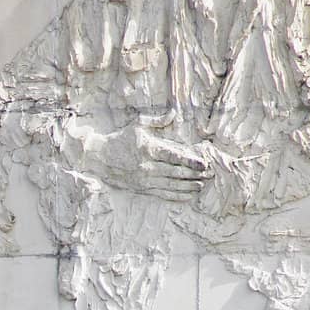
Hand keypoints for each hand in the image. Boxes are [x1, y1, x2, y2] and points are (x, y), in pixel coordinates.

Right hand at [72, 122, 208, 201]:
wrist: (99, 158)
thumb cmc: (120, 139)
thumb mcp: (137, 125)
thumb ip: (158, 121)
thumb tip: (174, 114)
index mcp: (149, 149)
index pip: (174, 157)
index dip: (190, 161)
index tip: (204, 163)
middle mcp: (147, 166)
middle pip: (176, 172)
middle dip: (194, 174)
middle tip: (209, 175)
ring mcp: (144, 179)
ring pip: (171, 185)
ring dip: (188, 186)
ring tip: (201, 185)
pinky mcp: (141, 188)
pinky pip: (162, 194)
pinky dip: (176, 195)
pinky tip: (188, 194)